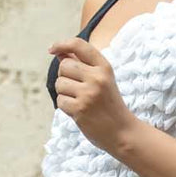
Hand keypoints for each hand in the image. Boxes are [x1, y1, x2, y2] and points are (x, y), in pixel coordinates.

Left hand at [48, 37, 135, 154]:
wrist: (123, 133)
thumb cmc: (110, 105)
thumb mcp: (102, 80)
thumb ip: (82, 65)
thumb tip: (58, 53)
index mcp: (104, 67)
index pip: (79, 45)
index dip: (62, 44)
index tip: (52, 50)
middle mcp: (97, 78)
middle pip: (64, 66)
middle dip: (65, 77)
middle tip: (78, 89)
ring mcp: (89, 93)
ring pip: (59, 83)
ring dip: (64, 93)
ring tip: (80, 101)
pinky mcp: (80, 109)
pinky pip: (60, 100)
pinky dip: (66, 106)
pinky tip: (79, 111)